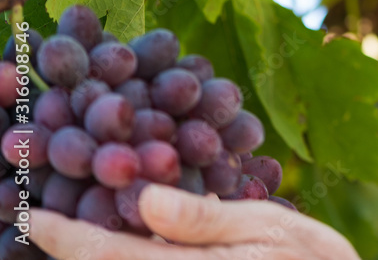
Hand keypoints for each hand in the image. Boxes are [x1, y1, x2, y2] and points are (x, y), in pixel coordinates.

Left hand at [29, 183, 361, 259]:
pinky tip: (129, 228)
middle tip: (46, 204)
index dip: (65, 235)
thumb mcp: (272, 227)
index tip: (31, 213)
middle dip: (72, 241)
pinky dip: (124, 252)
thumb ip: (206, 220)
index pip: (110, 255)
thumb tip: (145, 198)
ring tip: (77, 215)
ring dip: (96, 248)